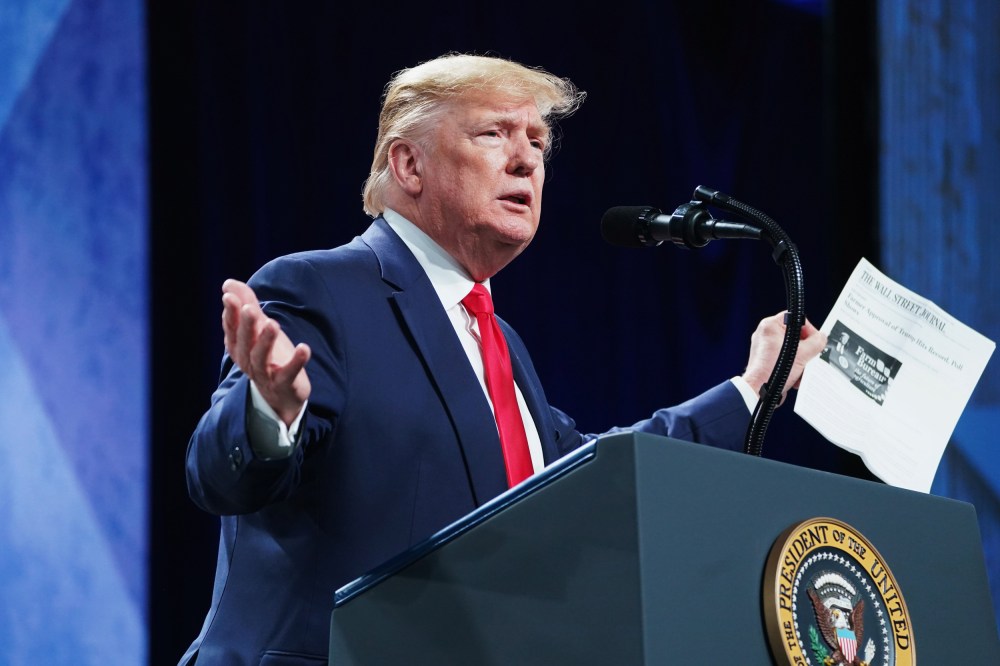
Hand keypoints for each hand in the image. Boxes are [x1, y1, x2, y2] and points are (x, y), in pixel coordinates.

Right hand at [221, 279, 311, 425]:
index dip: (230, 313)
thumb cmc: (268, 355)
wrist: (281, 394)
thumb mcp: (258, 329)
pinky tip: (304, 348)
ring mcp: (265, 374)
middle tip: (250, 308)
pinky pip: (289, 373)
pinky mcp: (284, 383)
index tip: (229, 296)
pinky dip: (296, 362)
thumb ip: (245, 305)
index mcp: (239, 346)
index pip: (232, 328)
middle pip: (244, 342)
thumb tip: (228, 283)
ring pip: (261, 358)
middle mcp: (248, 360)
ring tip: (273, 323)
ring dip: (266, 341)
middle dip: (247, 325)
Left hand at [741, 312, 826, 404]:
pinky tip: (795, 376)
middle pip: (795, 336)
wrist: (759, 391)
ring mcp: (765, 348)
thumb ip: (816, 342)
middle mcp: (766, 334)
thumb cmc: (772, 371)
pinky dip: (792, 367)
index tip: (814, 341)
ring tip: (800, 370)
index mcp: (770, 326)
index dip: (808, 329)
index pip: (795, 319)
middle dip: (805, 350)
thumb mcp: (802, 354)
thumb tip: (821, 337)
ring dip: (800, 361)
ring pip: (792, 349)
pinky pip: (785, 358)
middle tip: (808, 358)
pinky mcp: (767, 360)